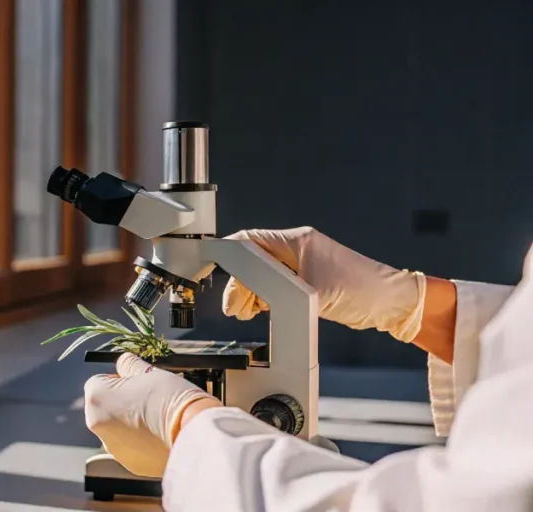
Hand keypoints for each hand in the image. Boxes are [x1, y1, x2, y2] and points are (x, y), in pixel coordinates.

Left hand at [83, 353, 220, 477]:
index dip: (119, 379)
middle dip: (122, 402)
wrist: (193, 433)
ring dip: (131, 423)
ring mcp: (113, 448)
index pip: (99, 381)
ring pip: (118, 429)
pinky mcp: (130, 464)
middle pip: (106, 407)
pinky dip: (142, 442)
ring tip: (158, 419)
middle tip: (149, 399)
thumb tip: (123, 362)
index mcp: (96, 399)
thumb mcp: (149, 371)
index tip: (138, 382)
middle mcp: (97, 426)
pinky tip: (161, 436)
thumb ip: (129, 365)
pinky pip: (132, 448)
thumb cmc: (170, 397)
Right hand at [222, 227, 426, 342]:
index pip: (250, 241)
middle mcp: (297, 249)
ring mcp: (302, 265)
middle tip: (234, 306)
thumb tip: (251, 296)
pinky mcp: (307, 282)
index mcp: (297, 241)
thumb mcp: (313, 291)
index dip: (230, 256)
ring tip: (243, 311)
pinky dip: (264, 298)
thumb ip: (277, 290)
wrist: (392, 304)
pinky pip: (275, 287)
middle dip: (239, 283)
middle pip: (253, 261)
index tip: (214, 269)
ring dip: (250, 292)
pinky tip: (260, 309)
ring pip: (262, 275)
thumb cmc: (363, 290)